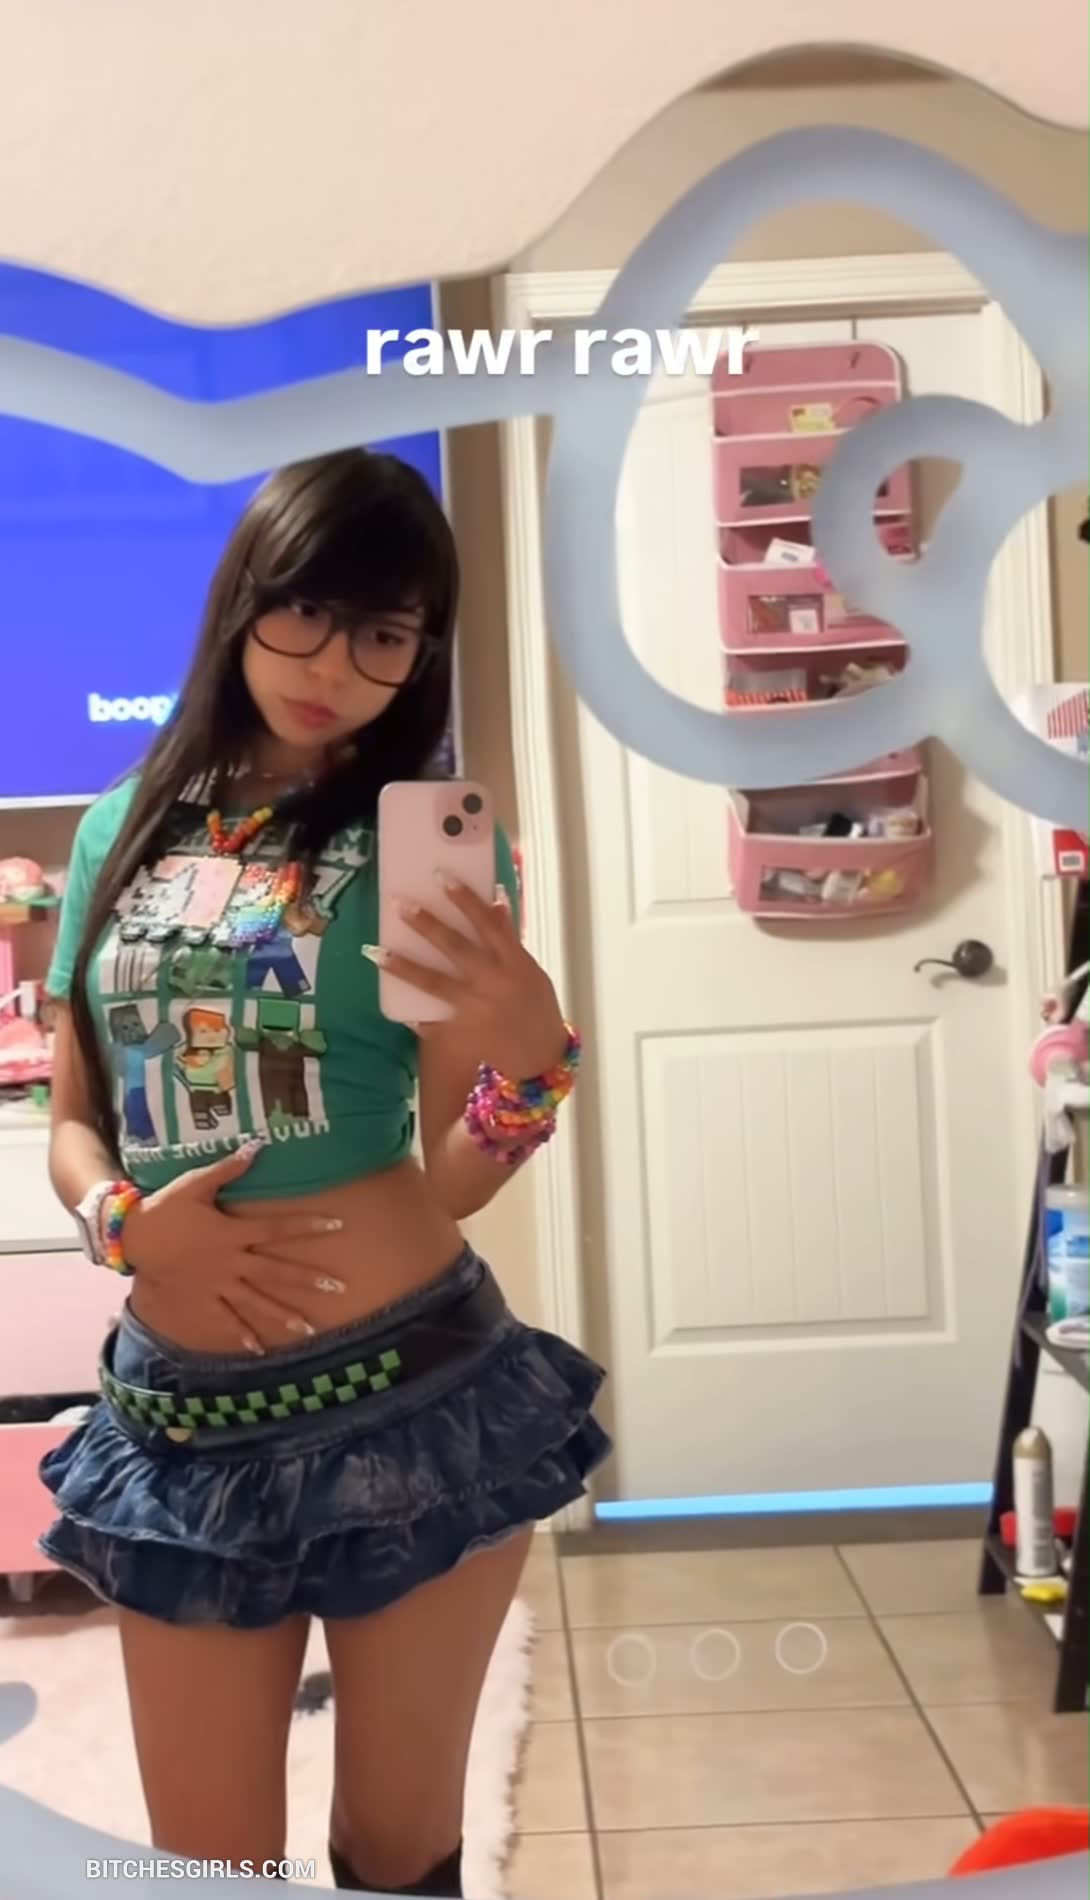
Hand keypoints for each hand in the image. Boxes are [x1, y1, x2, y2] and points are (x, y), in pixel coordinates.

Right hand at [120, 1142, 346, 1354]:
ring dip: (282, 1315)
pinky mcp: (202, 1299)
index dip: (307, 1225)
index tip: (336, 1224)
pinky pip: (224, 1319)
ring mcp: (217, 1284)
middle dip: (307, 1280)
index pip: (277, 1229)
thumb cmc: (166, 1208)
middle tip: (337, 1288)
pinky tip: (258, 1348)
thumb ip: (229, 1168)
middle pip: (275, 1272)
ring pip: (256, 1302)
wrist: (132, 1238)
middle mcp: (230, 1262)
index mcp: (233, 1233)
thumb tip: (259, 1144)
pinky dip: (240, 1333)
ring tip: (308, 1329)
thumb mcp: (196, 1183)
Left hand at [373, 880, 568, 1078]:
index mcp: (513, 962)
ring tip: (375, 951)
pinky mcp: (463, 1033)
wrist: (542, 1055)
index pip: (487, 923)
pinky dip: (416, 1017)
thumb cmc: (538, 1005)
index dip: (465, 899)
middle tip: (399, 904)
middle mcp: (492, 981)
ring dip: (403, 966)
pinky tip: (397, 1009)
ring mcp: (475, 1008)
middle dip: (426, 924)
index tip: (442, 877)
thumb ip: (510, 940)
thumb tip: (496, 900)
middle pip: (455, 947)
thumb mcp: (530, 969)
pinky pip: (433, 1023)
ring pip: (434, 982)